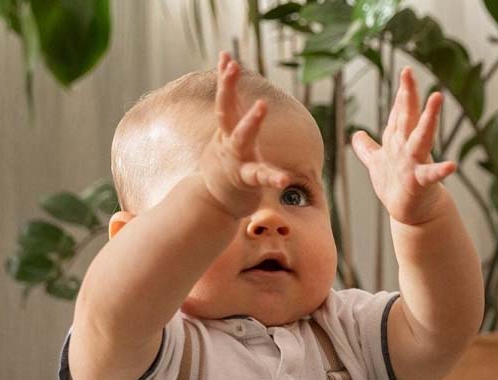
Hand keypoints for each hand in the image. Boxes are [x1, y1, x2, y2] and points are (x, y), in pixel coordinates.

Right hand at [195, 52, 290, 218]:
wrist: (213, 205)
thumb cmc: (225, 168)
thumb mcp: (225, 138)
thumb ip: (231, 116)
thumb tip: (231, 91)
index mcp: (226, 132)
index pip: (224, 99)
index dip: (224, 78)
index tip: (225, 55)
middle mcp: (229, 142)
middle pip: (225, 110)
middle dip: (227, 87)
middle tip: (232, 66)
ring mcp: (237, 160)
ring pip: (241, 138)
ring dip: (251, 121)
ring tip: (261, 104)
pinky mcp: (247, 181)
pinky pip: (260, 177)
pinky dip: (272, 178)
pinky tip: (284, 179)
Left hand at [351, 67, 456, 226]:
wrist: (411, 211)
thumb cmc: (396, 186)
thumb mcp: (378, 164)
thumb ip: (368, 149)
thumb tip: (357, 135)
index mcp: (398, 140)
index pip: (399, 113)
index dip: (402, 94)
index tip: (406, 72)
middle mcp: (408, 147)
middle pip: (408, 117)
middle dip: (408, 96)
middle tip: (408, 73)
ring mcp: (415, 163)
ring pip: (421, 137)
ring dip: (428, 119)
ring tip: (436, 98)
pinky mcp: (420, 182)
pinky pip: (431, 175)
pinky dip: (441, 171)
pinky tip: (452, 166)